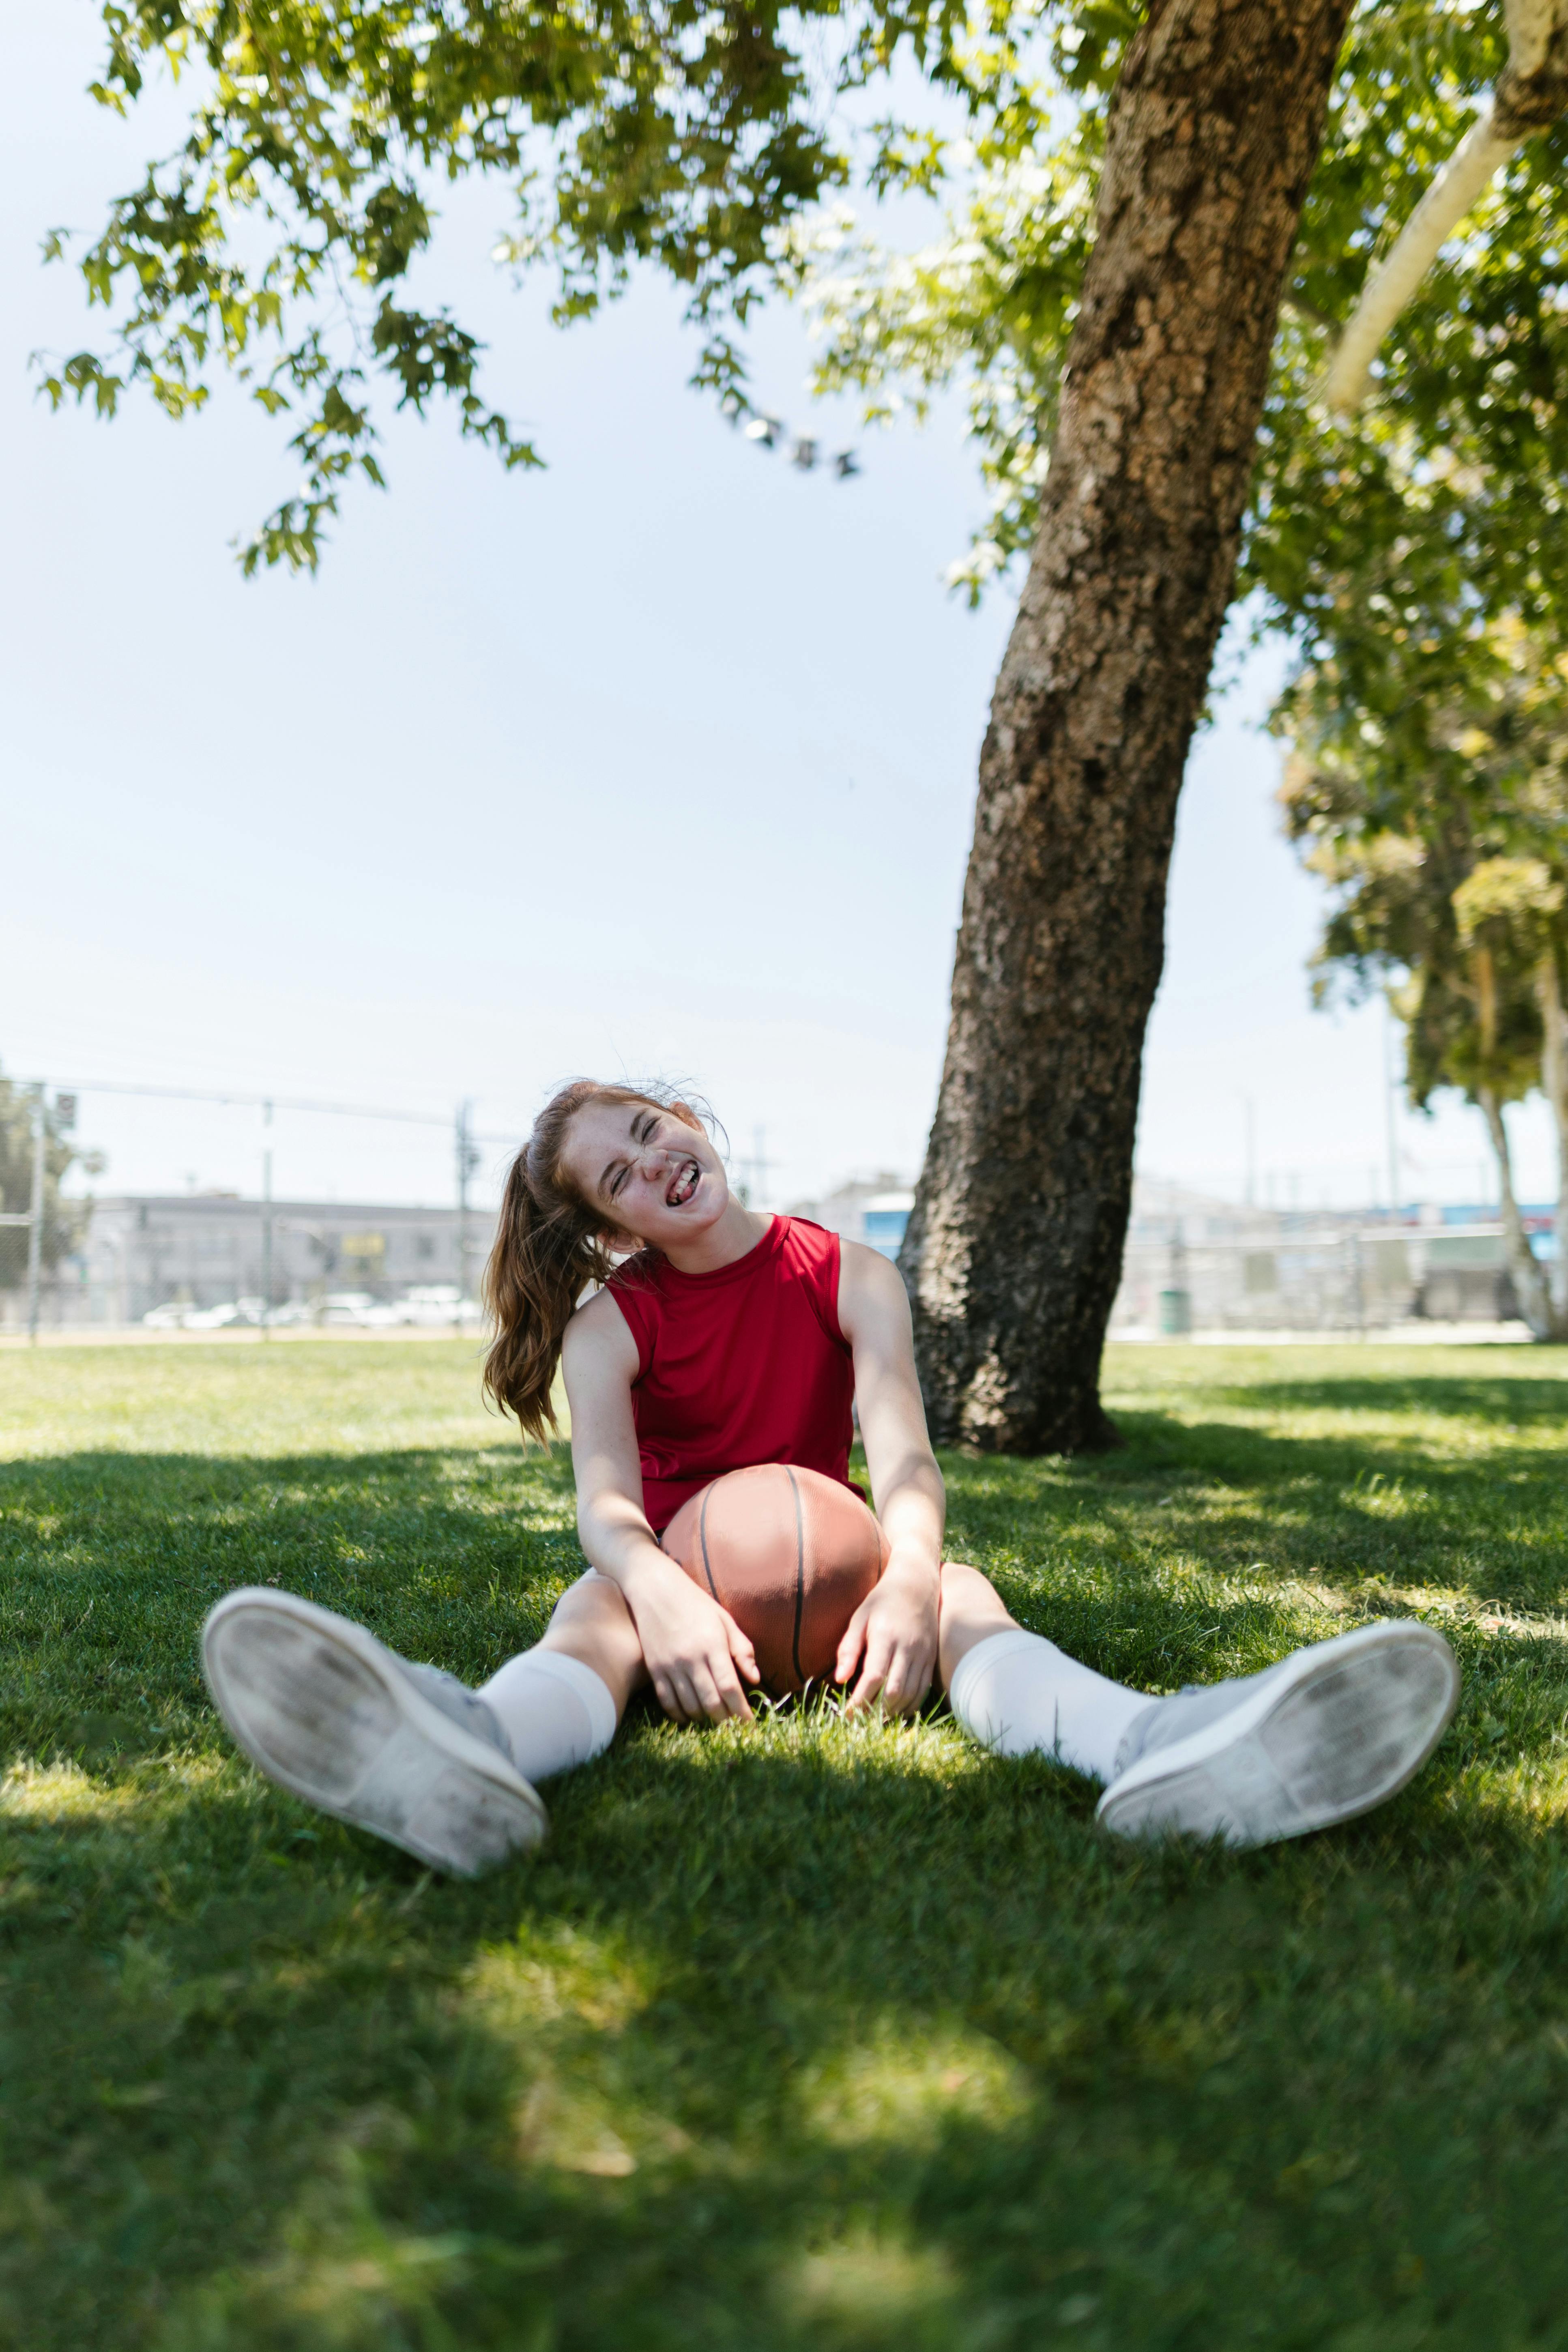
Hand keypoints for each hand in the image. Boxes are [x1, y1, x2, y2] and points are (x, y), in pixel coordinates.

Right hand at [621, 1553, 758, 1723]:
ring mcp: (670, 1665)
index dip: (741, 1710)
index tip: (749, 1723)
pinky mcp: (655, 1669)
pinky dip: (680, 1715)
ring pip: (690, 1706)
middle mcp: (691, 1658)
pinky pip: (668, 1702)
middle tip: (734, 1725)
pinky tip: (690, 1716)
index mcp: (712, 1644)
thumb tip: (755, 1679)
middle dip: (726, 1720)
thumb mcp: (724, 1619)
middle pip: (711, 1702)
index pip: (729, 1687)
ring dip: (705, 1719)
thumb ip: (742, 1648)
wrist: (654, 1589)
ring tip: (715, 1719)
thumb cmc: (695, 1603)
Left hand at [835, 1551, 939, 1715]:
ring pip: (910, 1694)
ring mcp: (923, 1654)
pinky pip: (923, 1690)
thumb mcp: (859, 1618)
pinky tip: (895, 1711)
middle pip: (894, 1691)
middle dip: (875, 1711)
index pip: (874, 1677)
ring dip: (892, 1712)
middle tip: (859, 1721)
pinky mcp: (931, 1659)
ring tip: (874, 1719)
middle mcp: (908, 1647)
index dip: (860, 1701)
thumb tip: (840, 1679)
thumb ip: (849, 1648)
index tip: (846, 1713)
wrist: (917, 1584)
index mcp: (886, 1636)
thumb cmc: (882, 1600)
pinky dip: (909, 1706)